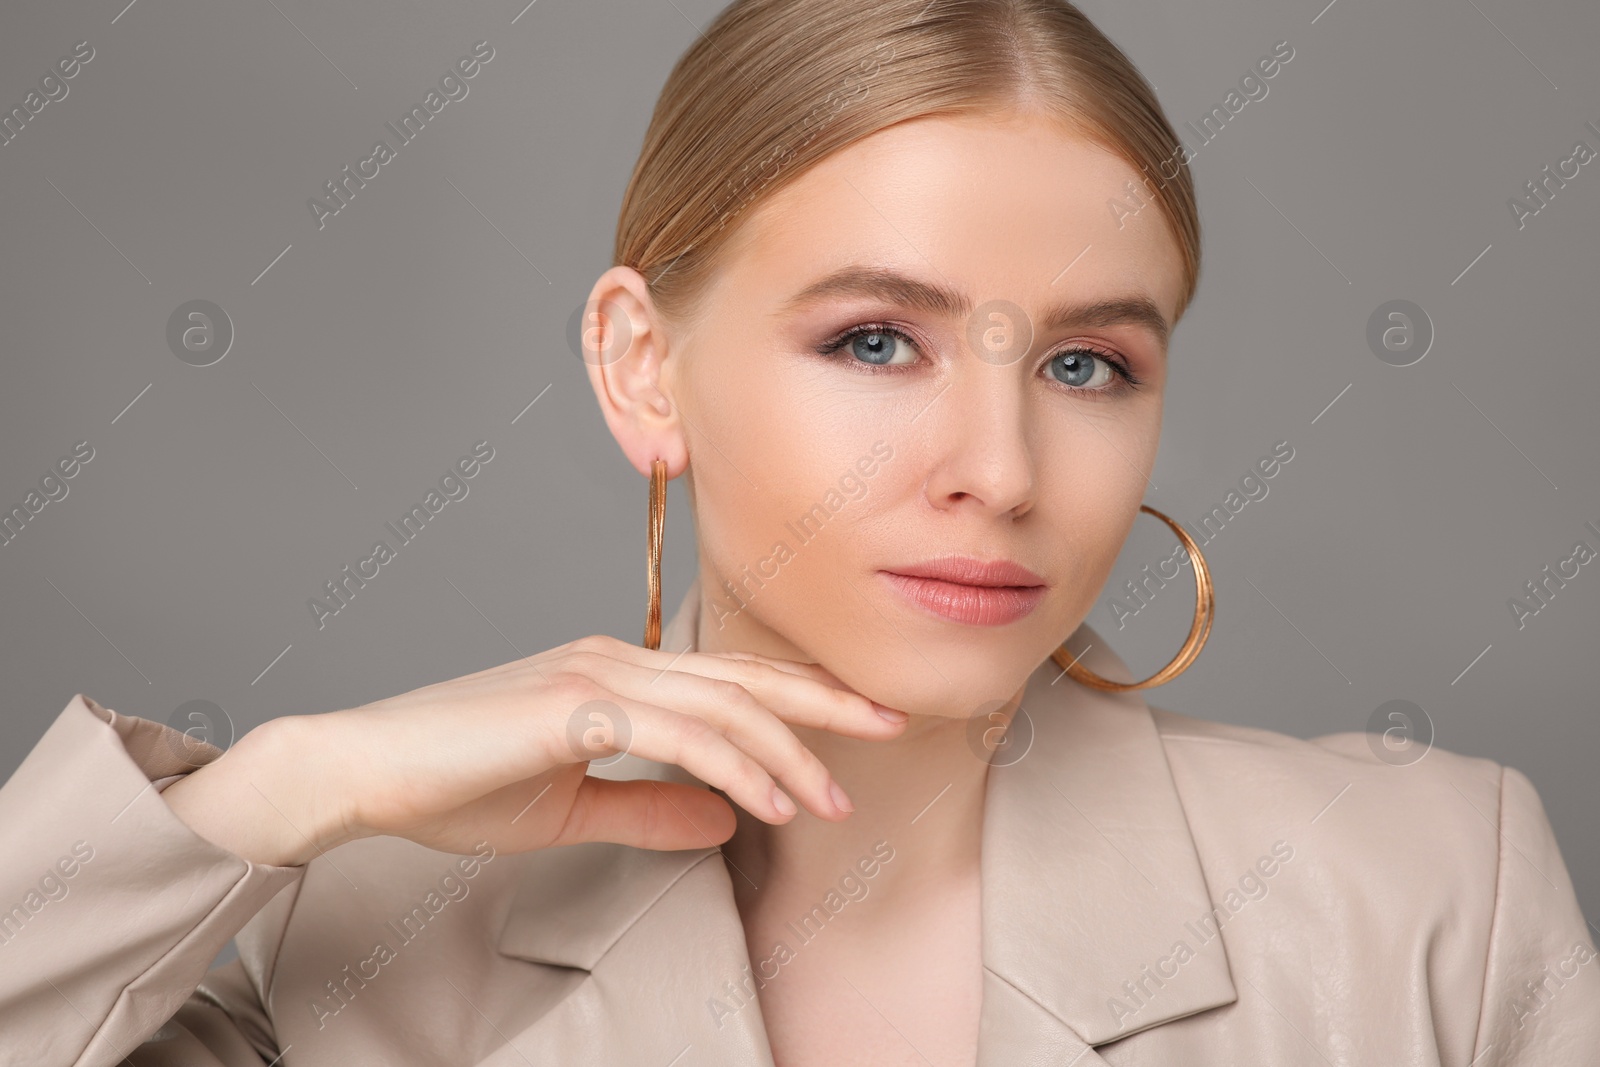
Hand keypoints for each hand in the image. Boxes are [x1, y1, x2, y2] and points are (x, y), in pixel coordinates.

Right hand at [162, 635, 907, 866]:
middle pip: (745, 677)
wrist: (364, 770)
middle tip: (893, 722)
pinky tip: (771, 801)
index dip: (796, 699)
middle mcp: (617, 659)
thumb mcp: (571, 807)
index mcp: (617, 673)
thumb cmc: (454, 784)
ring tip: (836, 798)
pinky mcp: (576, 706)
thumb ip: (649, 808)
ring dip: (790, 753)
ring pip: (725, 705)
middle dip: (826, 703)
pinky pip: (681, 736)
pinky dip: (736, 767)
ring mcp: (597, 674)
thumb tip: (725, 820)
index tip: (853, 726)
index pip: (728, 680)